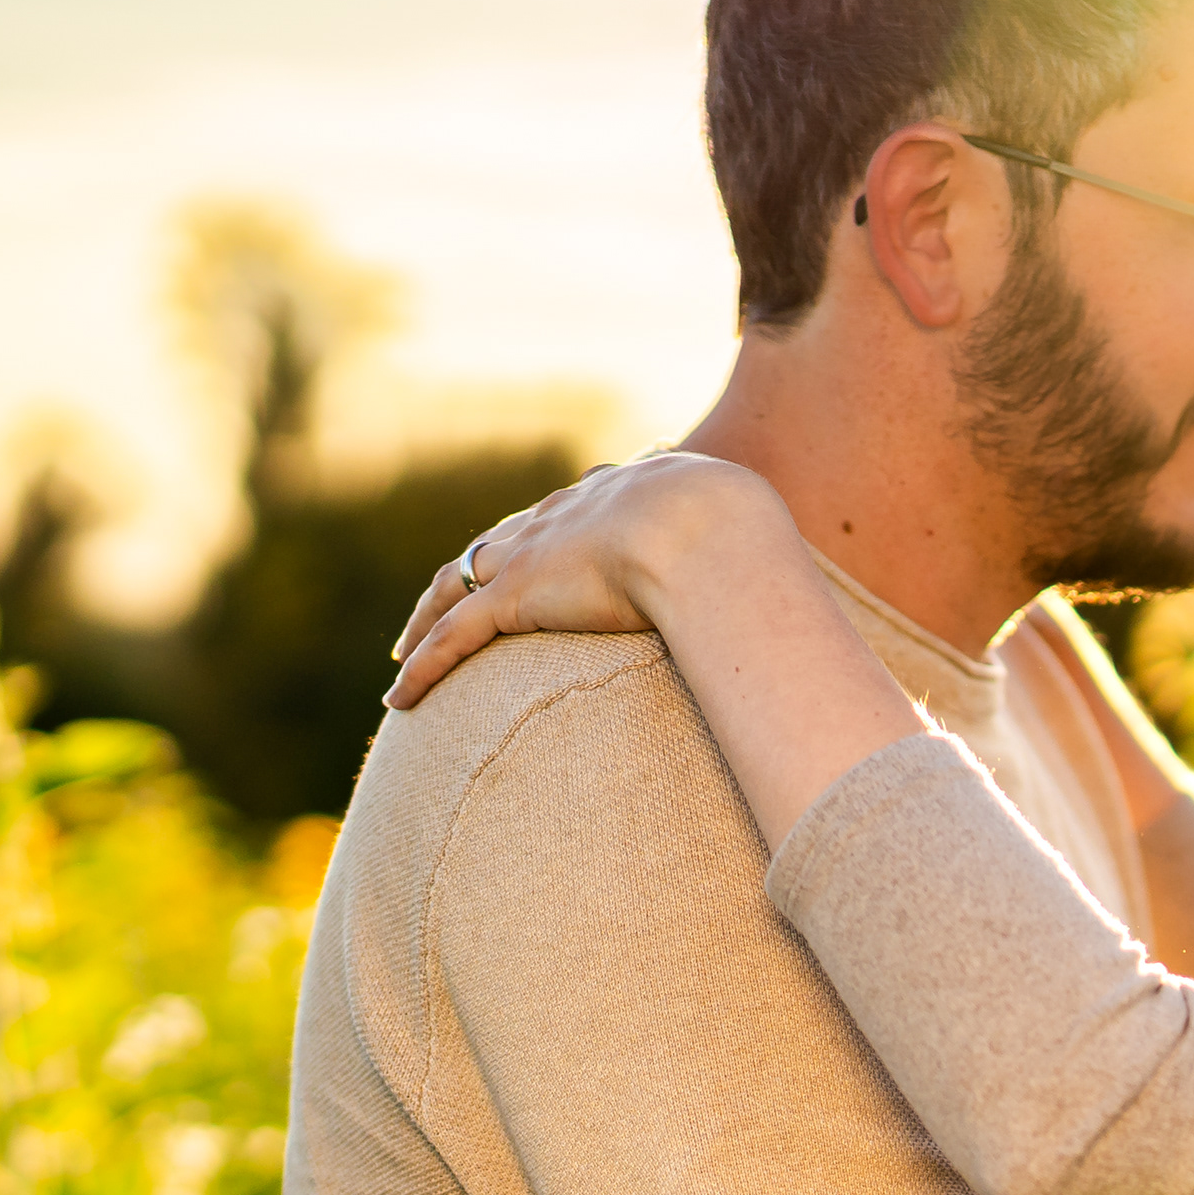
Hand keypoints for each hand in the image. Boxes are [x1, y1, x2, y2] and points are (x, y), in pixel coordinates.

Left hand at [385, 451, 790, 709]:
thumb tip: (795, 600)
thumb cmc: (743, 534)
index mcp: (618, 496)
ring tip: (405, 650)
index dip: (541, 537)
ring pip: (457, 585)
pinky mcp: (515, 595)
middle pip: (499, 544)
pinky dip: (423, 668)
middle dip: (473, 571)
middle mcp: (562, 516)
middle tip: (447, 600)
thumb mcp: (748, 535)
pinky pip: (452, 637)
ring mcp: (533, 554)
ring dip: (426, 619)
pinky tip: (398, 698)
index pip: (563, 516)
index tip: (529, 553)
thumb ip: (752, 562)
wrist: (707, 530)